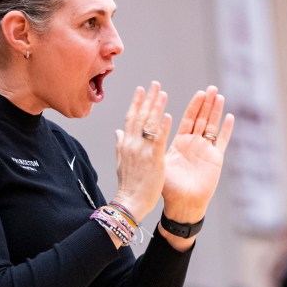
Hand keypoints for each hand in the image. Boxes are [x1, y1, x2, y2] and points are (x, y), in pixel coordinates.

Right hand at [113, 82, 169, 220]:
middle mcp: (132, 144)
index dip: (136, 102)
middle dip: (148, 99)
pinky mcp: (154, 159)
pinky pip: (158, 140)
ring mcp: (142, 151)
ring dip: (157, 107)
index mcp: (125, 144)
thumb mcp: (121, 161)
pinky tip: (168, 116)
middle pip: (140, 116)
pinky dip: (163, 127)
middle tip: (155, 84)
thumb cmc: (128, 184)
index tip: (141, 89)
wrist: (130, 202)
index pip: (130, 118)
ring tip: (163, 93)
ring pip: (150, 124)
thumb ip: (120, 144)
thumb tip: (117, 131)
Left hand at [162, 86, 233, 223]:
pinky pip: (222, 141)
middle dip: (206, 103)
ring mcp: (206, 151)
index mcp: (180, 143)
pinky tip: (229, 117)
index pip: (187, 119)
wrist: (182, 204)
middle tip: (211, 88)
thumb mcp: (157, 162)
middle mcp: (194, 144)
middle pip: (202, 119)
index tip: (197, 92)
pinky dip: (226, 130)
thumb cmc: (168, 188)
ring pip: (212, 126)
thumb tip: (124, 131)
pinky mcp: (215, 159)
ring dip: (216, 111)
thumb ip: (150, 145)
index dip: (193, 106)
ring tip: (220, 96)